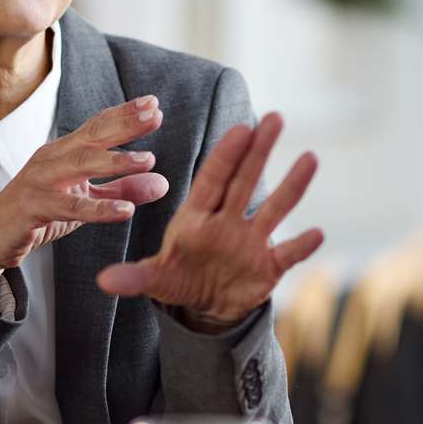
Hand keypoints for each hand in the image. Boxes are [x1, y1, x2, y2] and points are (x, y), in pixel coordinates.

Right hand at [0, 96, 170, 304]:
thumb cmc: (39, 213)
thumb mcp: (86, 200)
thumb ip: (122, 190)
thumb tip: (163, 183)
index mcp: (63, 152)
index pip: (96, 127)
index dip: (124, 114)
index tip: (153, 104)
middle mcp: (51, 159)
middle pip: (91, 137)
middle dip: (124, 125)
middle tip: (155, 115)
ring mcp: (40, 181)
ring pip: (80, 165)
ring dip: (115, 161)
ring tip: (149, 160)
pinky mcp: (33, 207)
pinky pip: (70, 207)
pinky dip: (99, 209)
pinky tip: (125, 210)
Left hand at [94, 111, 323, 324]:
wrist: (206, 305)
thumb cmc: (180, 278)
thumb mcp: (156, 279)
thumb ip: (135, 277)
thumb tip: (104, 281)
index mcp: (198, 217)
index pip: (214, 180)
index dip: (227, 155)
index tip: (240, 128)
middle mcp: (228, 222)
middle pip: (246, 181)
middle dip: (260, 151)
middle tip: (275, 118)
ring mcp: (251, 242)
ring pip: (274, 209)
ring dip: (292, 185)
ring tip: (310, 158)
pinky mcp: (269, 267)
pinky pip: (288, 253)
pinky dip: (302, 245)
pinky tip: (319, 233)